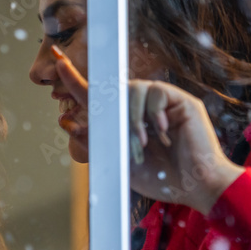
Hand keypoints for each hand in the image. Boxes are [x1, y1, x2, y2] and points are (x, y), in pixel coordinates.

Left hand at [52, 48, 242, 214]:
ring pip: (132, 90)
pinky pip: (155, 91)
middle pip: (114, 91)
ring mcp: (160, 103)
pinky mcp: (180, 101)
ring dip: (133, 119)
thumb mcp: (120, 163)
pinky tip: (162, 133)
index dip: (75, 79)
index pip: (95, 96)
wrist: (194, 188)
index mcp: (124, 122)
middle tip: (124, 139)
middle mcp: (140, 109)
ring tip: (143, 143)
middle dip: (111, 109)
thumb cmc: (161, 178)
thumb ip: (96, 143)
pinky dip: (153, 113)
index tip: (55, 61)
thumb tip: (69, 123)